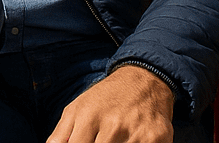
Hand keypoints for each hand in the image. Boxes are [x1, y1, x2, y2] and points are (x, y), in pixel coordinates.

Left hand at [46, 64, 173, 142]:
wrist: (143, 81)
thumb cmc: (105, 99)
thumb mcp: (77, 108)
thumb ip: (61, 133)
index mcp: (88, 117)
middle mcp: (112, 125)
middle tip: (100, 142)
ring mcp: (136, 134)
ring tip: (113, 140)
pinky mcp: (157, 140)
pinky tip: (131, 141)